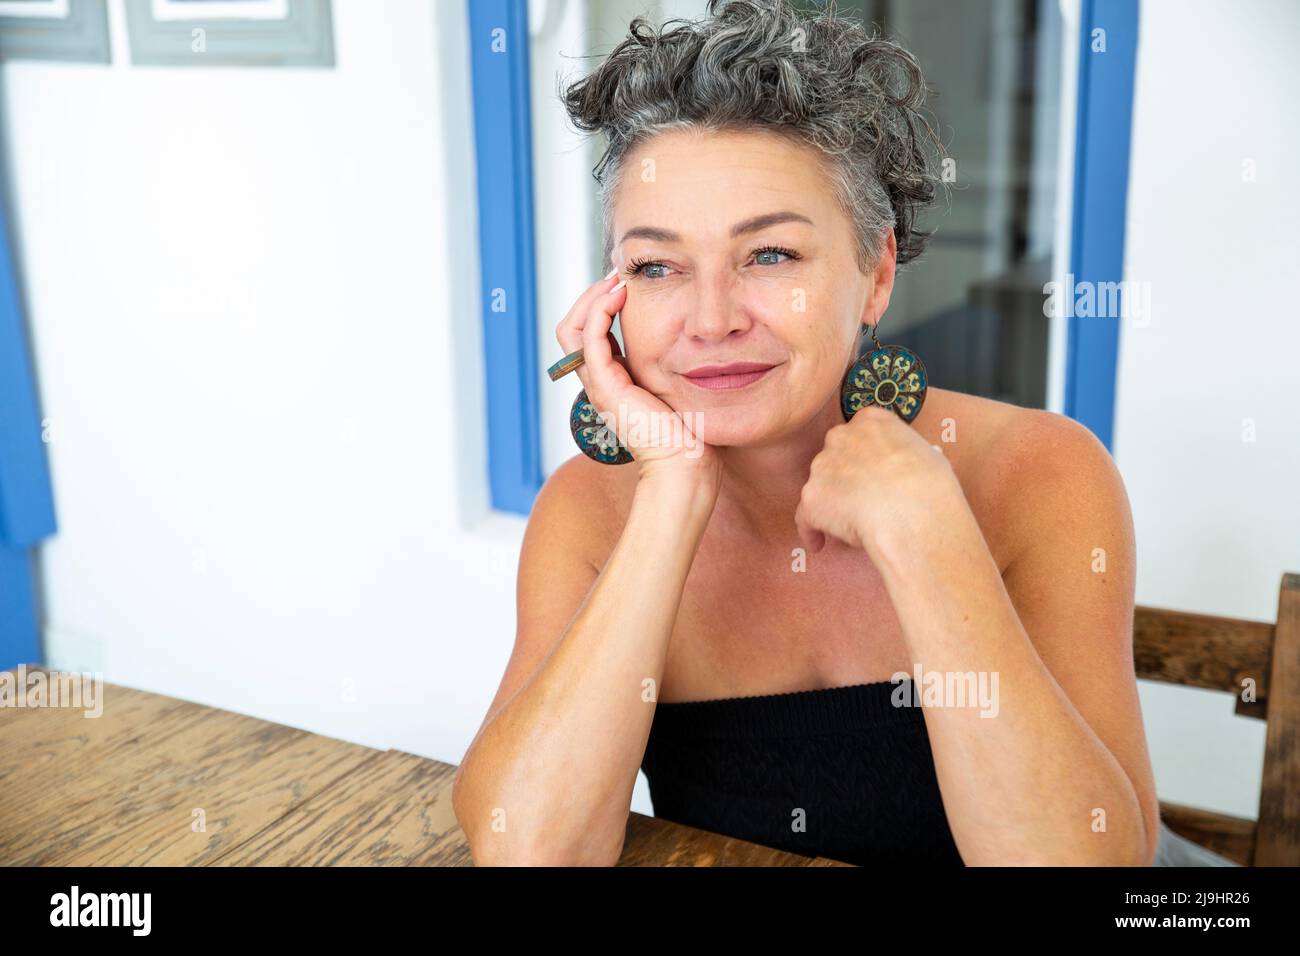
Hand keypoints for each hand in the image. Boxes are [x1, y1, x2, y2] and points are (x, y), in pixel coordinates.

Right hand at [555, 271, 719, 490]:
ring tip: (616, 282)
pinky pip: (589, 339)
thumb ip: (678, 367)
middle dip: (591, 297)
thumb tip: (700, 342)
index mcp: (613, 383)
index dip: (600, 307)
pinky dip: (599, 312)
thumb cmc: (690, 434)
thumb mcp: (679, 389)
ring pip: (571, 330)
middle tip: (617, 278)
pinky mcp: (607, 387)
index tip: (626, 287)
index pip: (588, 336)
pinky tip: (620, 296)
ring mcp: (599, 386)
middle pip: (571, 330)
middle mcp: (599, 383)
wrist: (685, 466)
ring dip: (591, 299)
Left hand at [793, 405, 964, 562]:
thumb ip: (906, 456)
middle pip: (835, 458)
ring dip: (830, 504)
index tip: (869, 472)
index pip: (859, 434)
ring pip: (820, 487)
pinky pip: (805, 517)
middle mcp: (842, 436)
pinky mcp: (812, 498)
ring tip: (848, 526)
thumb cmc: (930, 487)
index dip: (863, 457)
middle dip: (843, 478)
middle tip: (859, 501)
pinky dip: (811, 531)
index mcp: (872, 421)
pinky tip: (819, 544)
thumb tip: (909, 468)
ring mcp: (823, 466)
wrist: (913, 513)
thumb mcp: (928, 455)